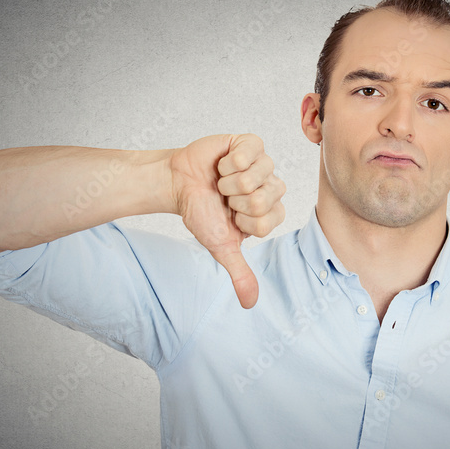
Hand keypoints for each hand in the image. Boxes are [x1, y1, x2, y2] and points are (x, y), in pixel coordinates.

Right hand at [169, 134, 285, 308]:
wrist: (178, 184)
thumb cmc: (201, 212)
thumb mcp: (221, 246)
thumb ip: (239, 272)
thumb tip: (250, 304)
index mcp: (270, 212)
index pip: (268, 221)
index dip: (243, 220)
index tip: (230, 216)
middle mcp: (271, 187)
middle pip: (264, 198)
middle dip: (234, 200)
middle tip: (224, 197)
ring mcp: (263, 164)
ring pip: (257, 176)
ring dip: (230, 181)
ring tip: (221, 181)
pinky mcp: (251, 144)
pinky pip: (251, 152)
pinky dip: (230, 161)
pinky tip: (223, 164)